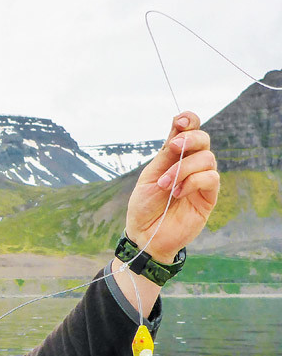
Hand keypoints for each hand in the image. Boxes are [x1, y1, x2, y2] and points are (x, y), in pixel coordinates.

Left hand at [125, 112, 219, 262]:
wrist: (145, 235)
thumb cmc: (144, 206)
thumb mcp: (149, 177)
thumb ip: (165, 155)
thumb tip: (178, 128)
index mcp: (174, 156)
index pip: (189, 130)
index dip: (189, 120)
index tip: (179, 120)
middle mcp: (190, 165)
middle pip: (203, 139)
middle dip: (190, 138)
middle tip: (173, 147)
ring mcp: (201, 180)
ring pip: (207, 158)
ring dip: (184, 168)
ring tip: (165, 185)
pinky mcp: (208, 197)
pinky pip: (211, 178)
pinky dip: (193, 181)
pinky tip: (177, 193)